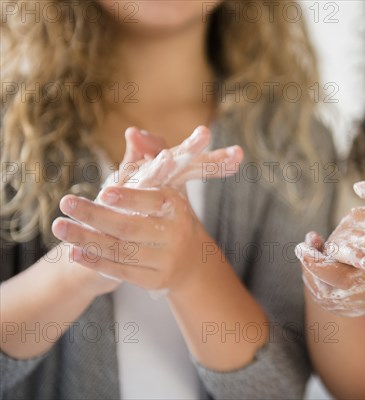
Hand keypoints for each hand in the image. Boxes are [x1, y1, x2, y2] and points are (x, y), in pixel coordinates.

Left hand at [52, 127, 243, 292]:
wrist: (190, 260)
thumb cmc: (169, 215)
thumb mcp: (167, 186)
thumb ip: (150, 157)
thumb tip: (133, 133)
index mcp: (178, 207)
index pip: (154, 200)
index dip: (130, 197)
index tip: (104, 192)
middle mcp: (176, 234)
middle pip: (130, 226)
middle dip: (95, 215)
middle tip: (66, 202)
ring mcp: (167, 259)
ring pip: (121, 250)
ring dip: (86, 238)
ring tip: (59, 225)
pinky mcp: (155, 280)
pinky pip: (122, 271)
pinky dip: (96, 261)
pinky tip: (74, 251)